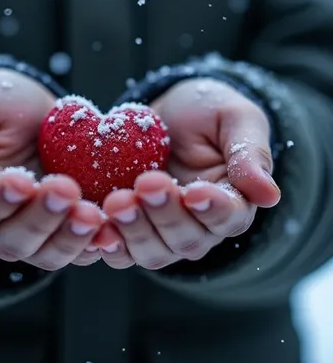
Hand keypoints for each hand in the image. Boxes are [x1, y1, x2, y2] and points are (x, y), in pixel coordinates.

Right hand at [0, 69, 102, 270]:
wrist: (33, 109)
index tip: (20, 181)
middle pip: (12, 240)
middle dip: (41, 219)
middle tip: (66, 191)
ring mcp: (34, 232)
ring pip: (47, 253)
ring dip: (70, 238)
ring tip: (93, 214)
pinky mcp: (66, 229)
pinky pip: (80, 248)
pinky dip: (96, 243)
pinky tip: (113, 228)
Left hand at [93, 78, 280, 269]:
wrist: (168, 111)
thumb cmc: (208, 111)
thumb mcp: (235, 118)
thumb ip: (250, 154)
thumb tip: (269, 195)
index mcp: (232, 202)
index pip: (228, 217)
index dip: (213, 209)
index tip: (195, 191)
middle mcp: (199, 227)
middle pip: (186, 239)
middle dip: (165, 214)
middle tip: (146, 183)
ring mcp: (161, 233)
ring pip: (152, 251)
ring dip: (133, 230)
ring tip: (116, 201)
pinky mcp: (128, 229)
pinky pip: (118, 249)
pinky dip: (105, 242)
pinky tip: (93, 225)